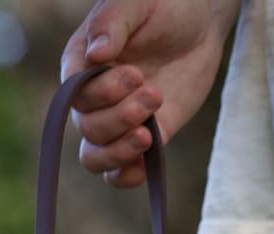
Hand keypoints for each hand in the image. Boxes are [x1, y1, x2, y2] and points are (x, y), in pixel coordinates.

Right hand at [61, 0, 240, 188]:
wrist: (198, 23)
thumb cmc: (164, 5)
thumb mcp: (137, 3)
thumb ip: (112, 23)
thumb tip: (96, 54)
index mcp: (81, 65)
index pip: (74, 95)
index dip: (102, 93)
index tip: (135, 74)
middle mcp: (92, 99)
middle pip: (88, 128)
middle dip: (120, 117)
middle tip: (154, 92)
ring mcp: (115, 122)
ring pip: (96, 157)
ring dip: (120, 150)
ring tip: (148, 133)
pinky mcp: (140, 139)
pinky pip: (118, 173)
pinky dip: (126, 176)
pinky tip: (143, 166)